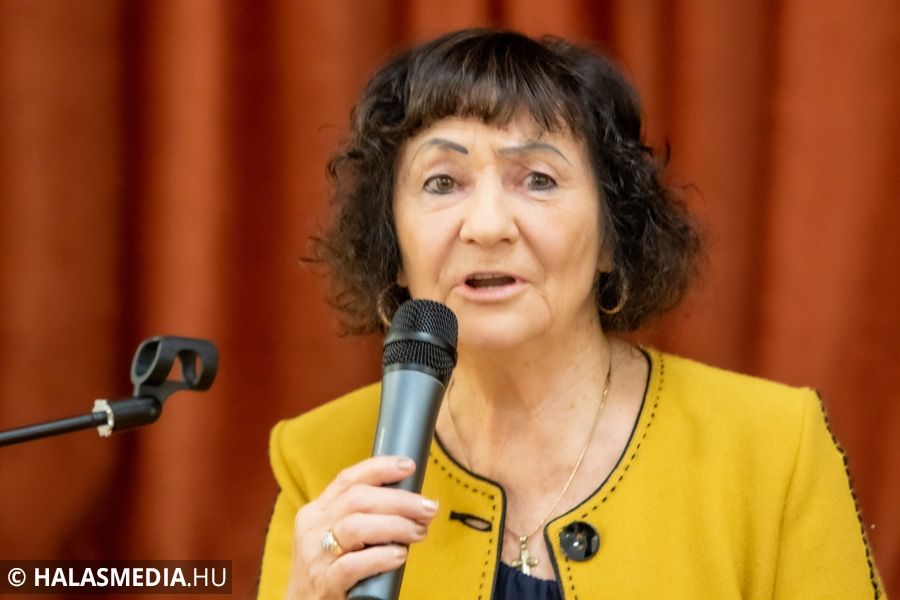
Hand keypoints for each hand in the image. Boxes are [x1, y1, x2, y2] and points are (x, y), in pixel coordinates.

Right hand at [285, 456, 438, 599]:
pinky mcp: (324, 584)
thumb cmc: (331, 568)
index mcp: (317, 512)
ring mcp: (315, 556)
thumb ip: (362, 516)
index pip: (348, 479)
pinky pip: (353, 565)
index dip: (379, 468)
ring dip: (395, 525)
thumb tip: (410, 500)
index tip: (408, 466)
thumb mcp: (336, 535)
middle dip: (399, 500)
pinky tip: (399, 555)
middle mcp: (312, 528)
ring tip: (419, 532)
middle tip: (428, 508)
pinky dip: (381, 557)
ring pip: (356, 527)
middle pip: (357, 499)